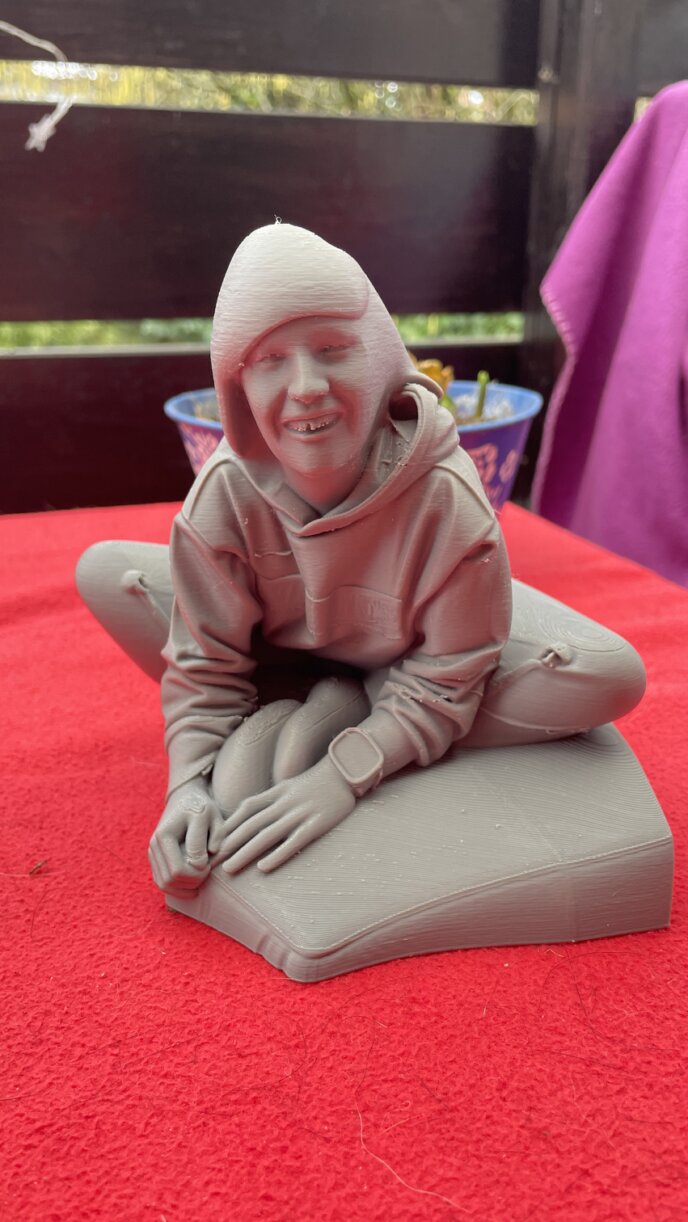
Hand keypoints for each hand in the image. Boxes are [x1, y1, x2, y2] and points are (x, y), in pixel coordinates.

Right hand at [148, 778, 224, 897]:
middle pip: (170, 880)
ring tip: (201, 878)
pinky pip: (161, 882)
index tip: (211, 864)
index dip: (198, 874)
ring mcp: (152, 852)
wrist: (187, 797)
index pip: (178, 871)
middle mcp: (153, 845)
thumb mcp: (207, 817)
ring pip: (163, 884)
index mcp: (164, 836)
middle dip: (192, 882)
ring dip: (184, 888)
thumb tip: (197, 865)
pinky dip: (176, 889)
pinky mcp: (155, 858)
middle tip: (207, 872)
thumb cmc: (201, 807)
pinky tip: (193, 887)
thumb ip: (201, 840)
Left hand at [215, 756, 355, 874]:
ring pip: (266, 836)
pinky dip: (276, 855)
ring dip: (245, 853)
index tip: (213, 843)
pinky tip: (263, 867)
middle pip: (250, 826)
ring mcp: (299, 814)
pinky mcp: (316, 825)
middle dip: (230, 844)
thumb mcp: (289, 786)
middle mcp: (284, 803)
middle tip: (213, 861)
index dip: (227, 827)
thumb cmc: (316, 783)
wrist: (346, 774)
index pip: (245, 810)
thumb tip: (250, 815)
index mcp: (276, 792)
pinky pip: (292, 842)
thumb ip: (271, 799)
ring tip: (230, 868)